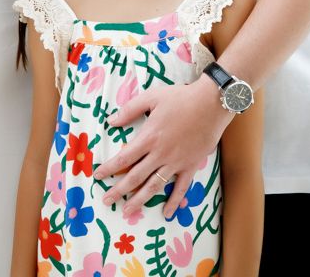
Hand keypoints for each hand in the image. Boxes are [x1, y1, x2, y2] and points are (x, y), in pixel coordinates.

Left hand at [95, 74, 231, 217]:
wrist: (211, 104)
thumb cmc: (181, 98)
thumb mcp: (151, 97)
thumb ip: (130, 109)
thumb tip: (111, 121)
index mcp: (149, 137)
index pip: (123, 158)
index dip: (109, 168)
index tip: (98, 176)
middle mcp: (160, 154)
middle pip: (135, 177)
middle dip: (119, 190)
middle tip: (106, 201)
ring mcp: (176, 162)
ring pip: (154, 186)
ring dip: (139, 200)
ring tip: (127, 211)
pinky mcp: (190, 166)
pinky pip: (181, 188)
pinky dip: (174, 201)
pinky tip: (167, 213)